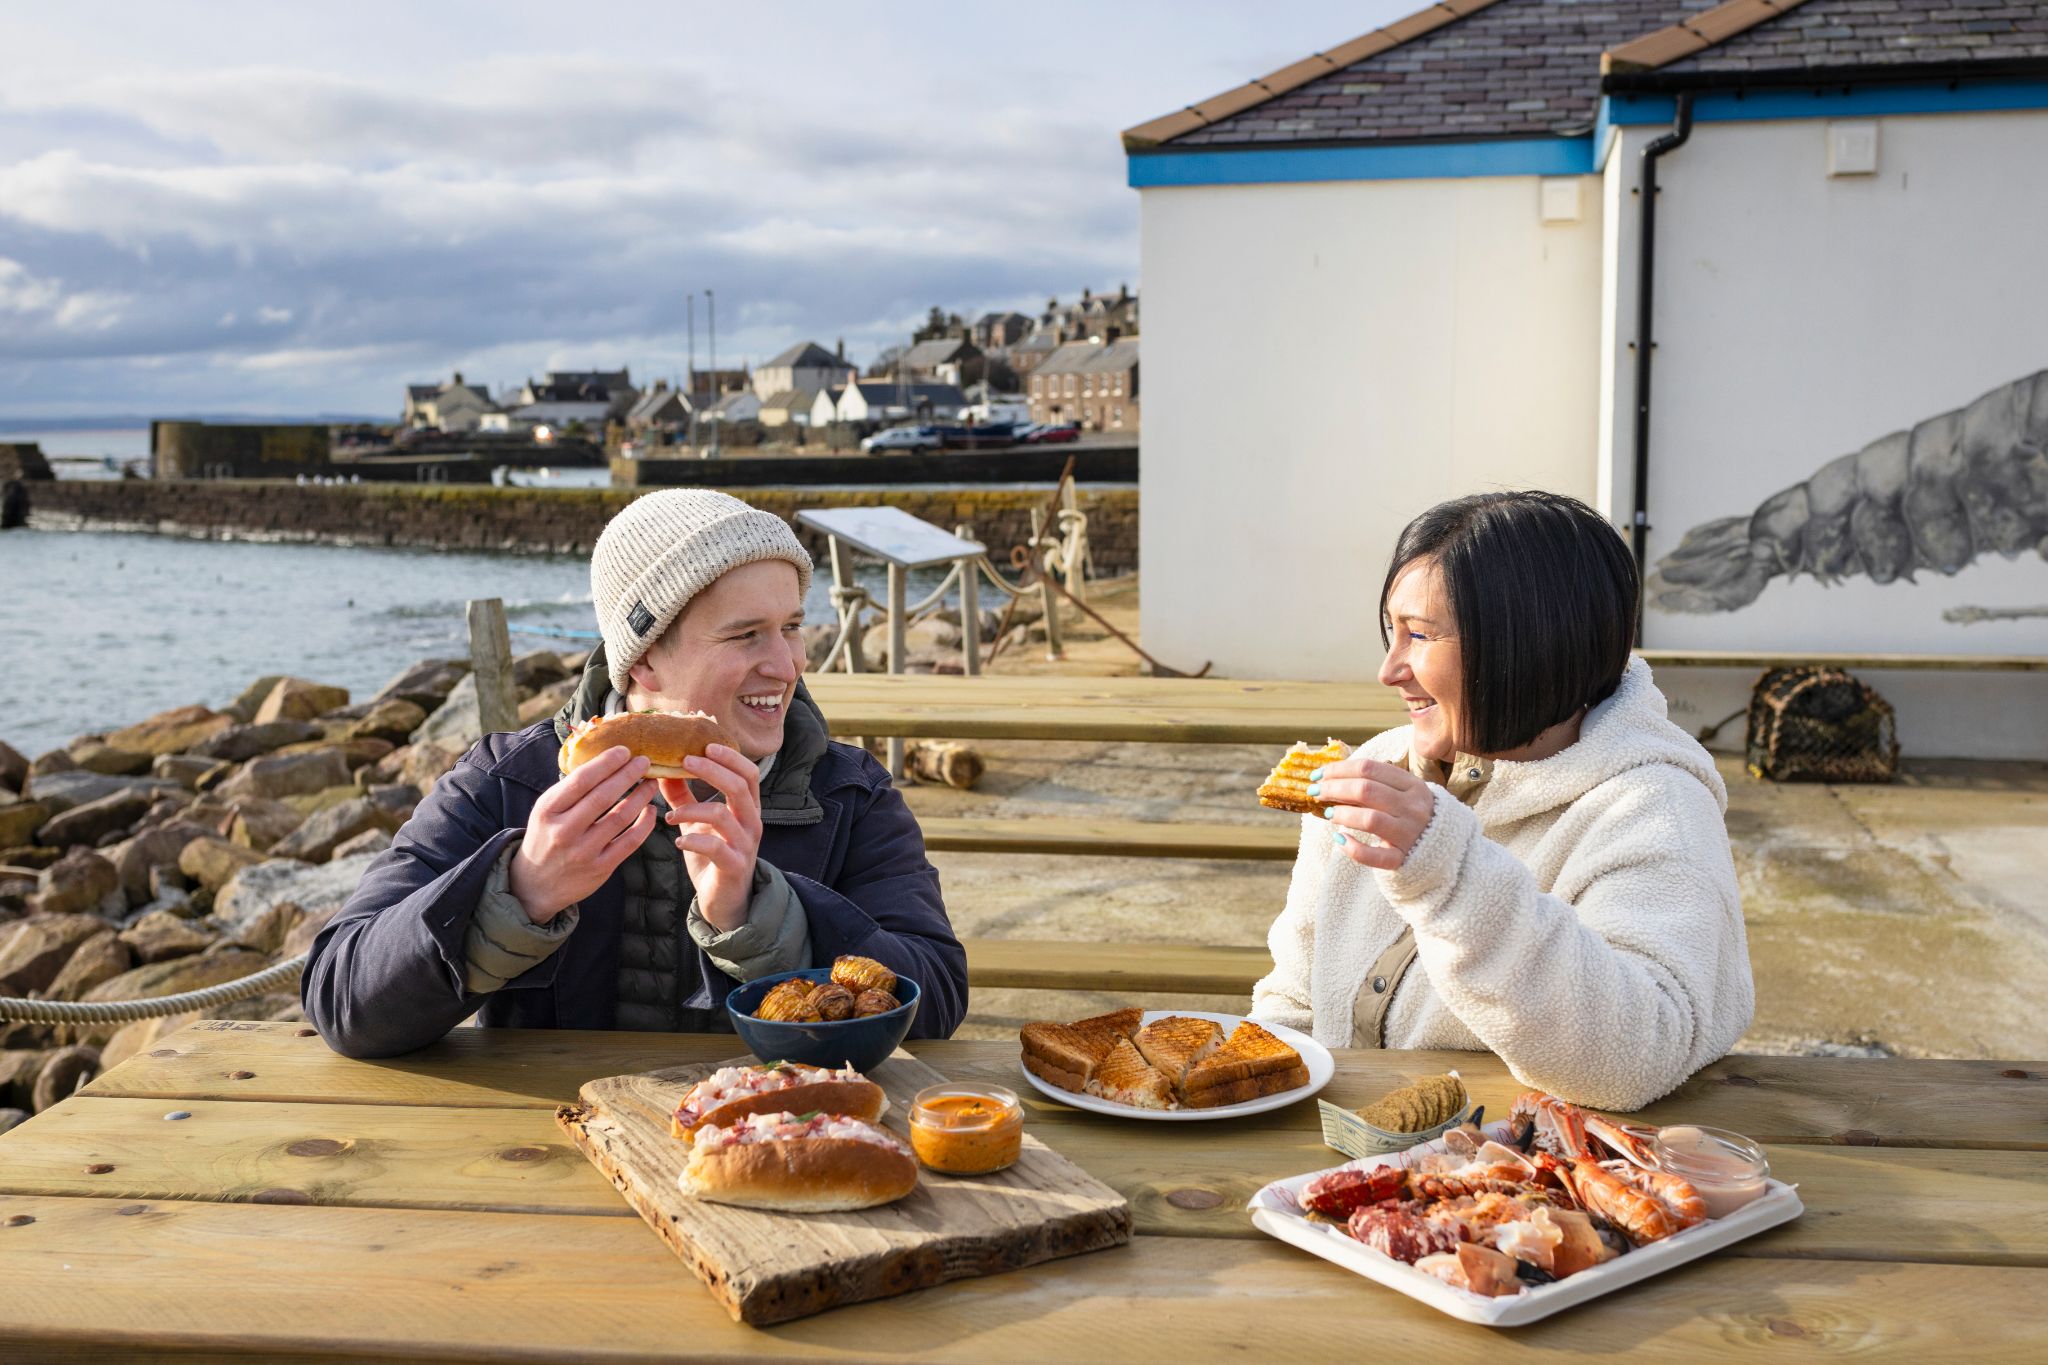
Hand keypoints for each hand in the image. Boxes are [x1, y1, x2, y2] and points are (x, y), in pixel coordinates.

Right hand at [509, 746, 657, 923]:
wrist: (535, 884)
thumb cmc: (546, 836)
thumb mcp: (546, 810)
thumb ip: (571, 789)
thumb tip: (605, 758)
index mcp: (548, 810)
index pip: (580, 781)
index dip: (606, 763)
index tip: (624, 751)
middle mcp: (564, 831)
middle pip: (603, 797)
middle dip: (627, 775)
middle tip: (645, 761)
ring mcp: (583, 851)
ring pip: (620, 818)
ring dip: (641, 797)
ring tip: (651, 783)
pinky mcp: (601, 868)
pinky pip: (630, 842)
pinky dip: (645, 824)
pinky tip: (651, 810)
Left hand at [659, 744, 763, 932]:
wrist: (725, 900)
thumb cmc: (713, 855)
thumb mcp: (698, 822)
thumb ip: (684, 796)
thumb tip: (662, 768)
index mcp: (746, 808)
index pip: (748, 773)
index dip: (730, 756)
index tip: (705, 744)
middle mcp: (751, 822)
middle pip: (740, 786)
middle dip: (712, 770)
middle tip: (686, 760)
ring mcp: (745, 845)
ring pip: (723, 814)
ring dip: (691, 809)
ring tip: (670, 816)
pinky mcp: (734, 866)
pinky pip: (715, 847)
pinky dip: (693, 840)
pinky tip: (677, 841)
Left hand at [1310, 756, 1435, 870]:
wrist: (1444, 849)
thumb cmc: (1411, 815)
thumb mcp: (1403, 793)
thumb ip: (1375, 783)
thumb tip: (1329, 777)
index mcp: (1412, 785)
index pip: (1369, 768)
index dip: (1338, 769)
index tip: (1319, 774)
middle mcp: (1413, 808)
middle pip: (1365, 790)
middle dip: (1334, 788)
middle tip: (1315, 792)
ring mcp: (1409, 834)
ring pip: (1369, 819)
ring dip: (1341, 814)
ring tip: (1327, 813)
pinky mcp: (1402, 859)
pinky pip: (1374, 856)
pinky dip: (1353, 848)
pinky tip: (1339, 840)